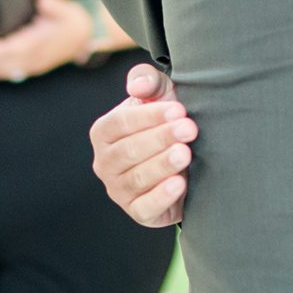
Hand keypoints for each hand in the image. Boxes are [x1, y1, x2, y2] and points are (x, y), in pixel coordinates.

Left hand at [0, 0, 93, 83]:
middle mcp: (34, 59)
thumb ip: (54, 5)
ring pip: (2, 69)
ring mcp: (31, 65)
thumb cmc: (72, 22)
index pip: (11, 50)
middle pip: (2, 62)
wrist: (85, 39)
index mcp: (41, 45)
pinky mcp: (29, 66)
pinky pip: (6, 71)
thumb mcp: (68, 10)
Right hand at [88, 63, 192, 227]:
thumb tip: (137, 86)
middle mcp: (104, 162)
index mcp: (103, 132)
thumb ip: (148, 81)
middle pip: (129, 151)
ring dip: (162, 165)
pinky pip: (145, 207)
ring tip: (185, 153)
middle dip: (161, 138)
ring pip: (137, 178)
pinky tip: (179, 184)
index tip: (178, 109)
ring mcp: (118, 190)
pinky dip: (161, 196)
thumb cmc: (166, 121)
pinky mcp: (137, 211)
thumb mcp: (160, 95)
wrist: (185, 160)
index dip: (149, 116)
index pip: (120, 123)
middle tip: (189, 129)